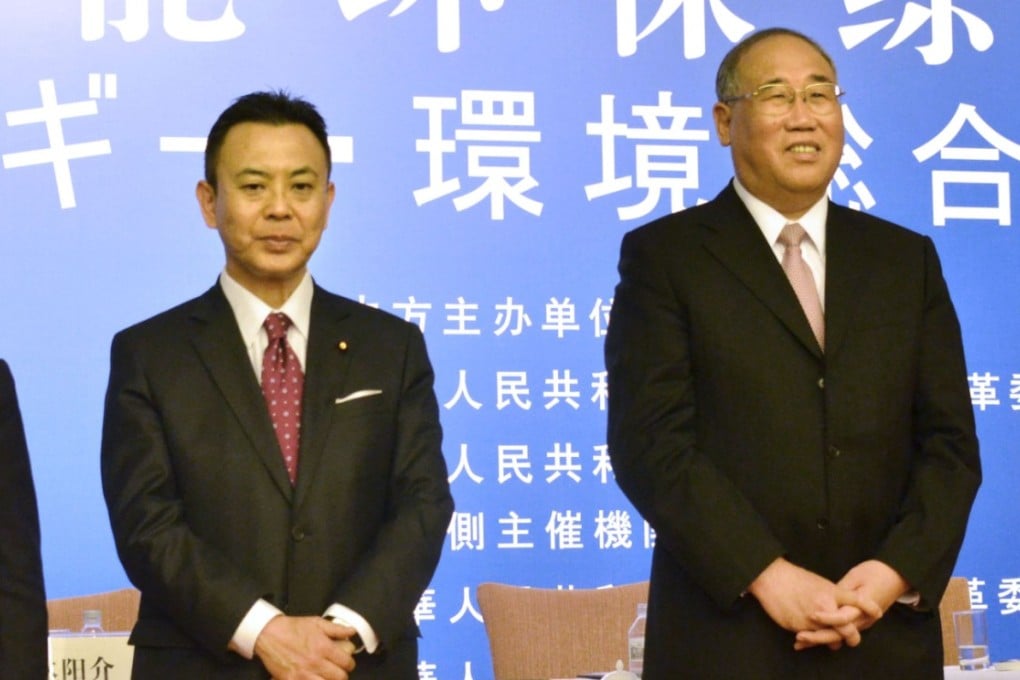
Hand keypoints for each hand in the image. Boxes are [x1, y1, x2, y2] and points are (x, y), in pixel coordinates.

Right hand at [254, 615, 357, 679]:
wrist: (269, 634)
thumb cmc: (292, 628)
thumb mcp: (316, 622)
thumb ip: (337, 628)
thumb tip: (351, 631)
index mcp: (323, 647)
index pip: (346, 662)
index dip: (350, 663)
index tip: (347, 663)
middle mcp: (315, 662)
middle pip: (340, 677)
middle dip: (342, 674)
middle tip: (338, 671)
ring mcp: (303, 674)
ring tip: (327, 676)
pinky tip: (314, 678)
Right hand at [748, 558, 880, 649]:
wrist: (771, 578)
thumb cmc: (794, 578)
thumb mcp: (818, 583)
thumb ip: (832, 598)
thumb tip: (840, 612)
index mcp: (831, 592)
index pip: (857, 601)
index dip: (869, 608)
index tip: (877, 612)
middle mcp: (825, 607)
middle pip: (847, 629)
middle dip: (852, 637)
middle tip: (853, 639)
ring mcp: (812, 619)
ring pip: (829, 638)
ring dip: (831, 639)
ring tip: (830, 638)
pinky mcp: (799, 627)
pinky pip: (811, 638)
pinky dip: (812, 637)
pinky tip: (808, 635)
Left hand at [795, 560, 908, 649]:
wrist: (895, 576)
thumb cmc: (876, 573)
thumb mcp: (856, 577)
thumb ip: (841, 591)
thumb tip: (825, 600)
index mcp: (861, 608)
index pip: (843, 618)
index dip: (827, 618)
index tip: (812, 615)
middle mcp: (861, 619)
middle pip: (838, 633)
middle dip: (818, 636)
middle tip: (799, 636)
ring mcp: (861, 623)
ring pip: (838, 635)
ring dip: (819, 638)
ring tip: (799, 640)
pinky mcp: (858, 621)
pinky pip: (841, 631)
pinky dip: (826, 635)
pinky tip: (809, 637)